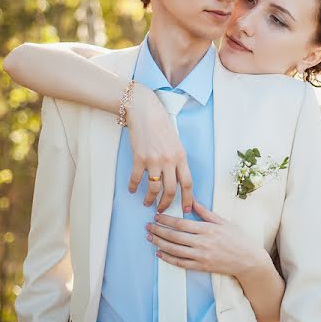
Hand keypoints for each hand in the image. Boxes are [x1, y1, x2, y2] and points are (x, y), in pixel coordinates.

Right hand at [126, 83, 193, 212]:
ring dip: (150, 199)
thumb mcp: (176, 142)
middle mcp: (169, 160)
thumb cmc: (162, 125)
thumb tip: (175, 178)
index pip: (188, 183)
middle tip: (162, 210)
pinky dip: (134, 187)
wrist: (146, 111)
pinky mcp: (139, 158)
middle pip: (170, 190)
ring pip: (154, 188)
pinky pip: (137, 179)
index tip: (187, 209)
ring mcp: (154, 160)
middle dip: (166, 204)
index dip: (188, 199)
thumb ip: (177, 160)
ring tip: (147, 202)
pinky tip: (132, 190)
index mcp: (181, 156)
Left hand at [146, 202, 270, 279]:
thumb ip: (205, 212)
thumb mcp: (222, 221)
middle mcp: (202, 242)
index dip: (167, 220)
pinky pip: (180, 263)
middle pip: (174, 236)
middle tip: (148, 226)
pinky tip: (159, 254)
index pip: (181, 223)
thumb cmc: (237, 238)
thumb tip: (192, 199)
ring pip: (174, 250)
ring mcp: (201, 256)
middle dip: (159, 230)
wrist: (248, 260)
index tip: (156, 216)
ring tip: (150, 238)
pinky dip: (168, 258)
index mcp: (207, 229)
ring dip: (160, 243)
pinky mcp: (201, 266)